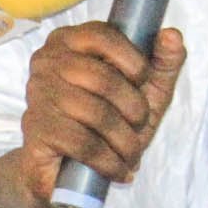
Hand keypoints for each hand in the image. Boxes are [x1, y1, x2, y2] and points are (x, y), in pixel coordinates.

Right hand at [14, 23, 187, 207]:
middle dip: (134, 107)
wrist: (68, 172)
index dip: (133, 60)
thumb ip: (163, 62)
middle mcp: (46, 62)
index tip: (143, 81)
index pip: (101, 35)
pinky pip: (81, 142)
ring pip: (95, 113)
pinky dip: (109, 161)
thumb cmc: (107, 123)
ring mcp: (37, 95)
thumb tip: (172, 36)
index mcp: (68, 41)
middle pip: (103, 78)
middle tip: (140, 126)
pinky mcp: (34, 130)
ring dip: (124, 140)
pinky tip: (118, 170)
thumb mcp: (144, 91)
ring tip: (131, 153)